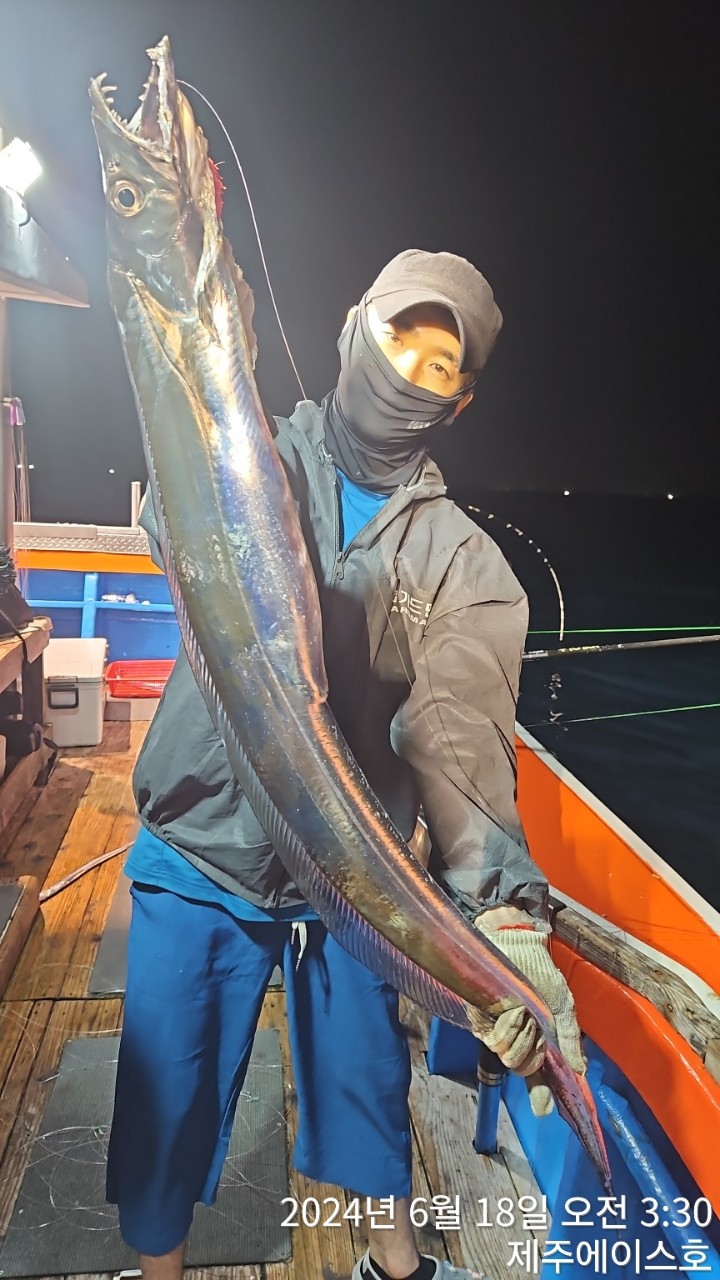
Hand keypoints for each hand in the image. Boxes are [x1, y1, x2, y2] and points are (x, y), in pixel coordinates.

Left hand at [474, 915, 585, 1116]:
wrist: (515, 942)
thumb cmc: (539, 970)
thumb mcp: (562, 1003)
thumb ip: (569, 1035)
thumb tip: (579, 1070)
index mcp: (536, 1040)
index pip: (538, 1076)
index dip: (541, 1095)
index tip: (544, 1110)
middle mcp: (515, 1040)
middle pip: (524, 1069)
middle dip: (533, 1051)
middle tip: (536, 1026)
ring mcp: (496, 1031)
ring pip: (509, 1056)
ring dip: (521, 1035)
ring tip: (523, 1011)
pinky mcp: (479, 1019)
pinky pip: (494, 1039)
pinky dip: (507, 1027)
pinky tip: (512, 1010)